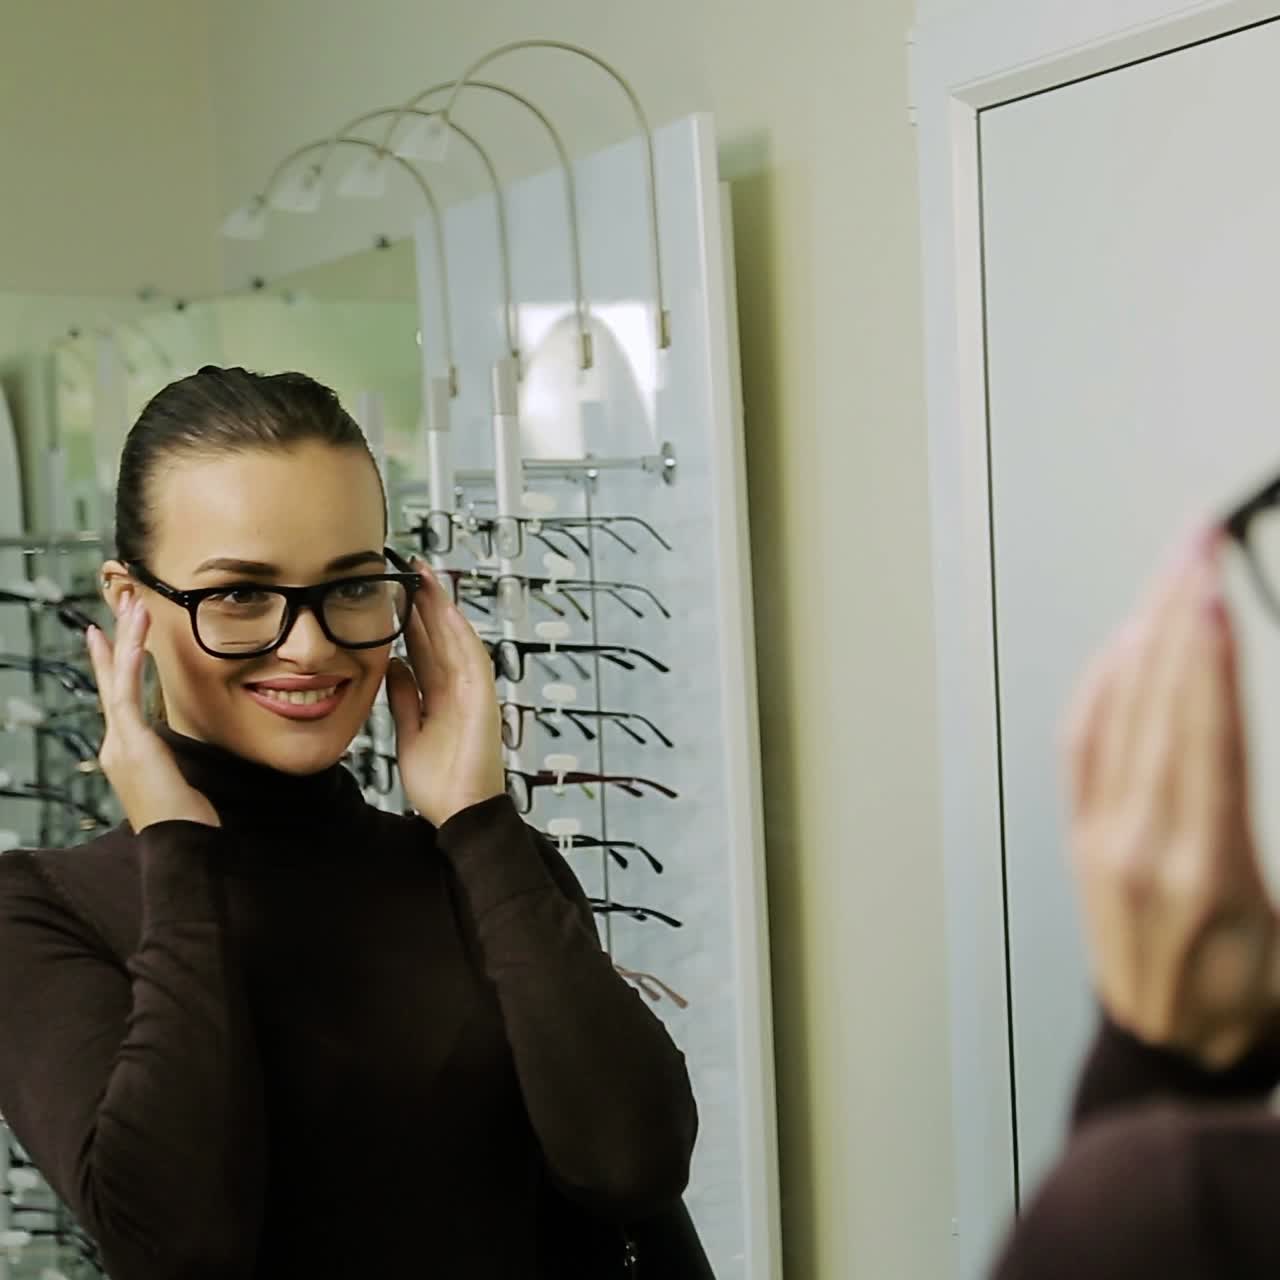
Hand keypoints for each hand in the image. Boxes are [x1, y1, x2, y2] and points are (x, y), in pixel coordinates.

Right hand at [85, 593, 220, 831]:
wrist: (181, 850)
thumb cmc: (188, 825)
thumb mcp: (181, 781)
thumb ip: (174, 760)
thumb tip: (180, 749)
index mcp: (127, 752)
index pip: (118, 698)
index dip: (114, 665)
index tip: (111, 637)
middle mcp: (116, 745)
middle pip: (111, 681)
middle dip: (115, 641)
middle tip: (123, 604)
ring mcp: (119, 744)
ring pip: (116, 679)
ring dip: (125, 639)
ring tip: (133, 606)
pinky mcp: (131, 744)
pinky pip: (126, 693)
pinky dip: (130, 661)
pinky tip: (137, 637)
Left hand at [386, 559, 505, 827]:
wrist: (458, 815)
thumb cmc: (439, 782)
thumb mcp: (410, 731)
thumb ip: (405, 698)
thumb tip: (393, 664)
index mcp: (441, 695)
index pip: (425, 647)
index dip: (412, 618)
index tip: (395, 589)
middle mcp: (459, 689)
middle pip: (441, 637)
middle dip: (427, 602)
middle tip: (410, 567)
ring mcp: (474, 694)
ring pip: (457, 642)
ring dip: (443, 609)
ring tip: (426, 578)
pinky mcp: (484, 703)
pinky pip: (473, 662)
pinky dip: (461, 637)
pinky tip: (447, 614)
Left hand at [1062, 525, 1279, 1068]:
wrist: (1170, 1053)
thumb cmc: (1248, 1001)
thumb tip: (1246, 735)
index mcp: (1202, 867)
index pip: (1200, 735)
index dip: (1204, 656)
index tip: (1209, 590)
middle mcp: (1138, 841)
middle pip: (1155, 705)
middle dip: (1174, 614)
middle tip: (1193, 544)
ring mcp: (1099, 835)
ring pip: (1116, 713)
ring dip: (1141, 634)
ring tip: (1169, 572)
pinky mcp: (1079, 835)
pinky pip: (1080, 745)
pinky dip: (1100, 685)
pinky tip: (1123, 642)